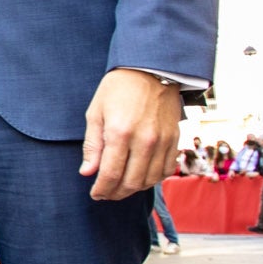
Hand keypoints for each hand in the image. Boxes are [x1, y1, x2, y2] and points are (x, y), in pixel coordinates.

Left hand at [80, 69, 180, 200]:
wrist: (151, 69)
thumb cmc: (119, 88)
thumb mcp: (96, 113)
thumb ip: (92, 145)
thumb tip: (87, 172)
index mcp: (120, 133)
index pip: (110, 174)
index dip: (101, 189)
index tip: (95, 194)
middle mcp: (144, 140)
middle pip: (131, 182)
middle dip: (115, 193)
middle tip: (106, 194)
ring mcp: (163, 141)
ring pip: (149, 180)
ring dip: (134, 189)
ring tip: (121, 187)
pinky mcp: (175, 140)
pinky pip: (166, 170)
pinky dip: (153, 179)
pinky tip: (141, 177)